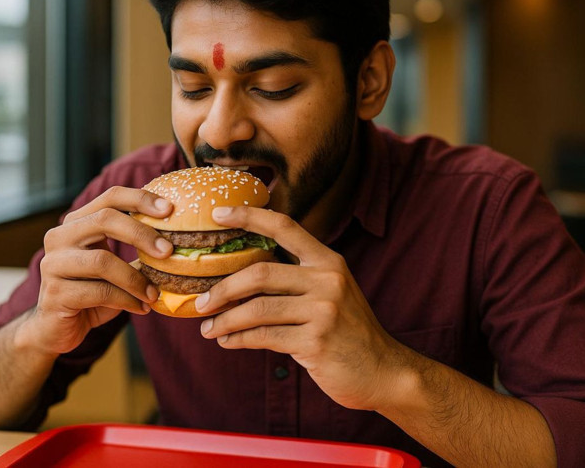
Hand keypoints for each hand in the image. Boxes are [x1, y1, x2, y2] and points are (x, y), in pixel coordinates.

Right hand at [17, 186, 172, 355]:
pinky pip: (98, 292)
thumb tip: (181, 240)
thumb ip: (137, 251)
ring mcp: (53, 264)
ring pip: (102, 260)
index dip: (140, 199)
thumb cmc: (93, 293)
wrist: (57, 329)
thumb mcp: (116, 267)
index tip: (170, 209)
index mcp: (77, 222)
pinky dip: (126, 300)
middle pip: (105, 220)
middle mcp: (60, 237)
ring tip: (154, 294)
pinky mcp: (55, 293)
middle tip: (168, 251)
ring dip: (136, 278)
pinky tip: (141, 308)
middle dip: (142, 234)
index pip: (110, 197)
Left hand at [196, 205, 400, 411]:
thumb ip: (296, 279)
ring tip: (208, 328)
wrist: (383, 372)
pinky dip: (239, 339)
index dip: (249, 216)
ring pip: (257, 309)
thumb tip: (240, 278)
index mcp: (328, 261)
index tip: (218, 214)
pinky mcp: (316, 341)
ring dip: (225, 320)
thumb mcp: (331, 293)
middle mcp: (327, 280)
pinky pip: (264, 337)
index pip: (285, 226)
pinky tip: (227, 342)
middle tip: (201, 302)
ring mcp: (323, 311)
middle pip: (260, 274)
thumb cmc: (348, 332)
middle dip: (223, 289)